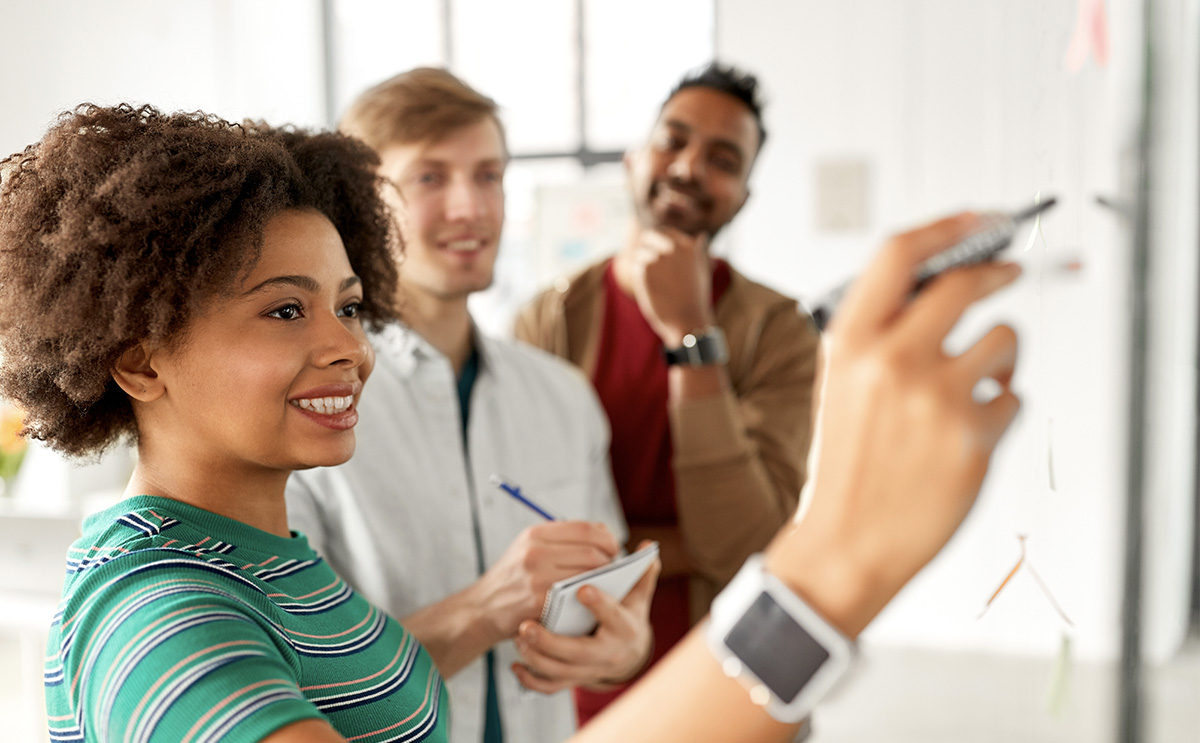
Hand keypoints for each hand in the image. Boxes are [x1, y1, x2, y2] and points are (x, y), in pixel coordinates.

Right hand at [475, 521, 619, 641]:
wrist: (481, 609)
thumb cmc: (513, 578)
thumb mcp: (528, 548)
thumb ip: (561, 539)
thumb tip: (603, 533)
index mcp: (535, 534)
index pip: (586, 529)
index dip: (607, 538)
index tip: (614, 548)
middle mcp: (535, 551)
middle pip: (592, 552)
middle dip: (610, 562)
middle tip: (613, 570)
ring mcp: (537, 577)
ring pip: (588, 575)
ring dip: (604, 581)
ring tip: (605, 584)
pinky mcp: (539, 601)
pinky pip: (577, 596)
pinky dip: (589, 596)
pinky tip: (590, 599)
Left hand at [511, 547, 660, 693]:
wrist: (625, 654)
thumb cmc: (626, 617)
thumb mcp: (638, 598)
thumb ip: (640, 573)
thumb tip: (648, 546)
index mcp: (624, 628)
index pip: (613, 617)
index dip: (599, 605)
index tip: (582, 589)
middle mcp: (607, 653)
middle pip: (578, 652)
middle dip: (550, 642)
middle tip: (527, 626)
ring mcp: (588, 670)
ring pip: (559, 672)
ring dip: (536, 658)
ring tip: (520, 636)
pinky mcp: (573, 680)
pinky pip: (550, 687)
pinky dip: (532, 680)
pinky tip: (516, 665)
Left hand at [626, 227, 714, 344]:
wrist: (687, 321)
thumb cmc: (695, 299)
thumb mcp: (702, 271)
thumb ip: (698, 251)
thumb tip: (700, 235)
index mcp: (688, 246)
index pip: (665, 231)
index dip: (656, 241)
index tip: (655, 252)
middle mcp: (673, 248)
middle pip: (648, 236)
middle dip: (646, 248)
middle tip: (648, 265)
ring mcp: (658, 257)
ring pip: (640, 254)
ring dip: (642, 266)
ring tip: (655, 284)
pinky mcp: (644, 270)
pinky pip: (635, 267)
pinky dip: (639, 278)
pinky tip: (651, 290)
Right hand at [769, 213, 1021, 635]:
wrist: (846, 541)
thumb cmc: (846, 463)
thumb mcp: (840, 383)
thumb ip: (880, 333)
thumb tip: (939, 279)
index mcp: (848, 341)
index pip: (899, 254)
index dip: (945, 227)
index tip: (979, 217)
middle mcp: (891, 359)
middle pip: (965, 282)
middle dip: (998, 270)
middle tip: (1010, 271)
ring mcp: (934, 396)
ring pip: (1005, 340)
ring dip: (1003, 356)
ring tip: (979, 384)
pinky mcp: (973, 434)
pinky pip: (1014, 397)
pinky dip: (1001, 409)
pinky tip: (968, 435)